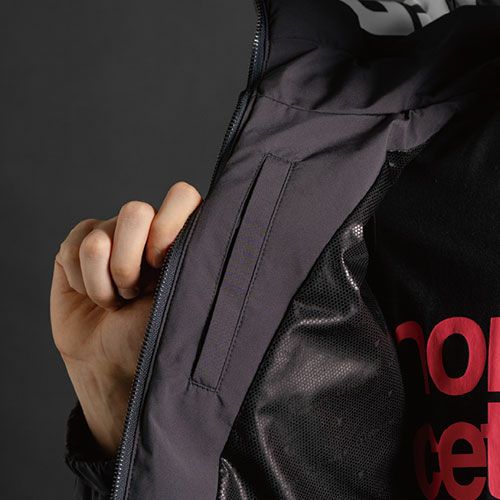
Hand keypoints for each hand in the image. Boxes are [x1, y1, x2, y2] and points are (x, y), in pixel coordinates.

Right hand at [50, 182, 201, 456]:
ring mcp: (113, 237)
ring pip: (100, 234)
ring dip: (104, 281)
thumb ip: (200, 256)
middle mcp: (150, 232)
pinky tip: (94, 297)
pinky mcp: (79, 248)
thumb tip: (221, 223)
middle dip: (129, 263)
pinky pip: (73, 245)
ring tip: (117, 302)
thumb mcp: (189, 300)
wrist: (113, 366)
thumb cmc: (159, 339)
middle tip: (136, 294)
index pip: (181, 196)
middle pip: (135, 210)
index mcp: (184, 239)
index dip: (168, 223)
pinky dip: (81, 280)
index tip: (162, 261)